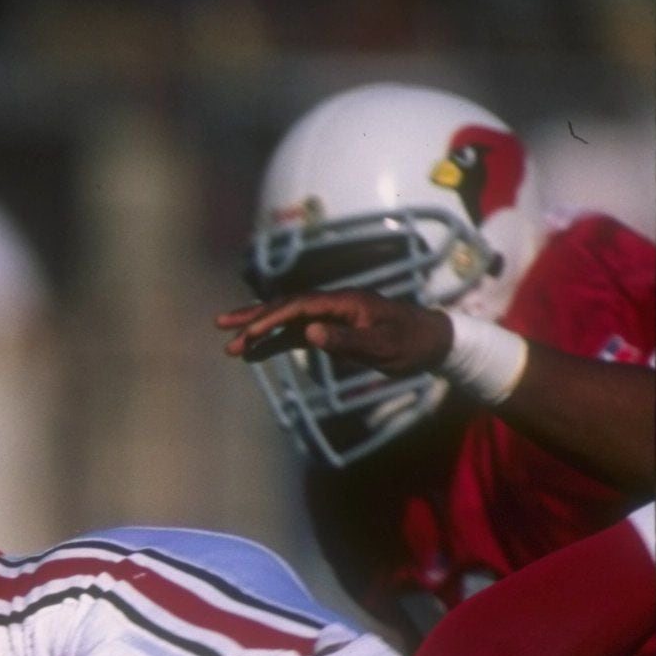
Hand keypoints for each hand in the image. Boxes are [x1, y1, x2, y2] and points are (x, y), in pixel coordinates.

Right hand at [216, 291, 452, 375]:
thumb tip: (310, 332)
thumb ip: (347, 339)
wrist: (434, 341)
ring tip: (230, 345)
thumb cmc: (412, 344)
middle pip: (286, 306)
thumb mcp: (383, 346)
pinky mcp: (332, 329)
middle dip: (253, 316)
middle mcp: (335, 303)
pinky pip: (297, 333)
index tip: (249, 333)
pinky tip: (256, 353)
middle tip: (221, 325)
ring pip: (288, 319)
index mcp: (347, 302)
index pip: (300, 306)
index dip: (272, 317)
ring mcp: (332, 316)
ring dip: (259, 330)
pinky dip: (275, 342)